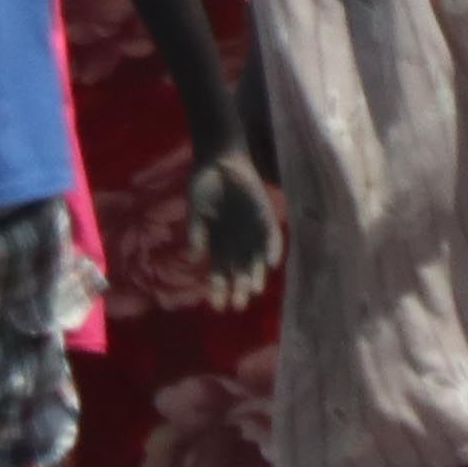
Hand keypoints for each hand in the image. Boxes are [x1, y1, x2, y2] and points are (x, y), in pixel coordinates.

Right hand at [185, 154, 280, 306]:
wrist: (217, 159)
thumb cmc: (204, 186)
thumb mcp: (196, 212)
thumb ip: (197, 233)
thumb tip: (196, 257)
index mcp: (219, 244)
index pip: (219, 272)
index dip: (218, 289)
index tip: (216, 306)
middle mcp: (238, 241)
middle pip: (239, 270)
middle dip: (238, 288)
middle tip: (237, 306)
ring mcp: (252, 229)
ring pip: (256, 258)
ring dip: (256, 274)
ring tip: (254, 290)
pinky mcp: (264, 214)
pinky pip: (271, 235)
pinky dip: (272, 248)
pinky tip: (271, 263)